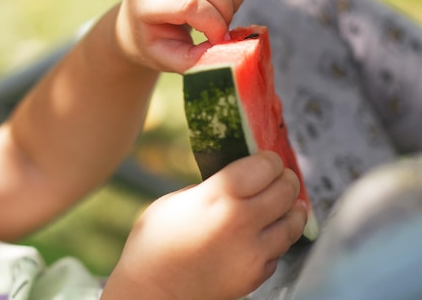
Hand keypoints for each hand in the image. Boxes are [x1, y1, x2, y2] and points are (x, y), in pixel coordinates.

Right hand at [101, 152, 307, 299]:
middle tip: (282, 176)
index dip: (270, 159)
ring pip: (293, 222)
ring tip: (289, 202)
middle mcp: (241, 222)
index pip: (265, 166)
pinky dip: (276, 239)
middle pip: (285, 191)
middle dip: (286, 179)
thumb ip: (209, 189)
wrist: (151, 292)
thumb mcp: (175, 201)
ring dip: (292, 208)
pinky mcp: (256, 275)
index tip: (267, 159)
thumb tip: (234, 183)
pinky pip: (278, 250)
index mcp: (217, 196)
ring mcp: (253, 252)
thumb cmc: (153, 244)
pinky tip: (266, 233)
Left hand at [115, 0, 245, 73]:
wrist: (138, 23)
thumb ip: (195, 60)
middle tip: (221, 31)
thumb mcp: (167, 59)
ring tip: (223, 18)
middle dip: (225, 9)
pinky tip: (224, 6)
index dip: (211, 23)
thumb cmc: (153, 42)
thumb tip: (226, 49)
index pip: (187, 3)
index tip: (218, 42)